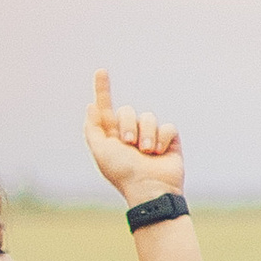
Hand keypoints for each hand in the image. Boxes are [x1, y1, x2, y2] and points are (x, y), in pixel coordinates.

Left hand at [85, 68, 187, 205]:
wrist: (149, 188)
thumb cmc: (123, 173)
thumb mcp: (101, 152)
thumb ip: (93, 129)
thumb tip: (91, 106)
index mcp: (112, 136)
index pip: (106, 108)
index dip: (102, 90)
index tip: (101, 71)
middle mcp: (130, 134)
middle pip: (126, 111)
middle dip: (127, 125)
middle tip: (129, 144)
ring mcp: (150, 136)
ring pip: (148, 117)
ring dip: (146, 135)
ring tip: (146, 153)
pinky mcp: (168, 140)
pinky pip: (166, 127)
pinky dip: (161, 139)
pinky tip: (159, 153)